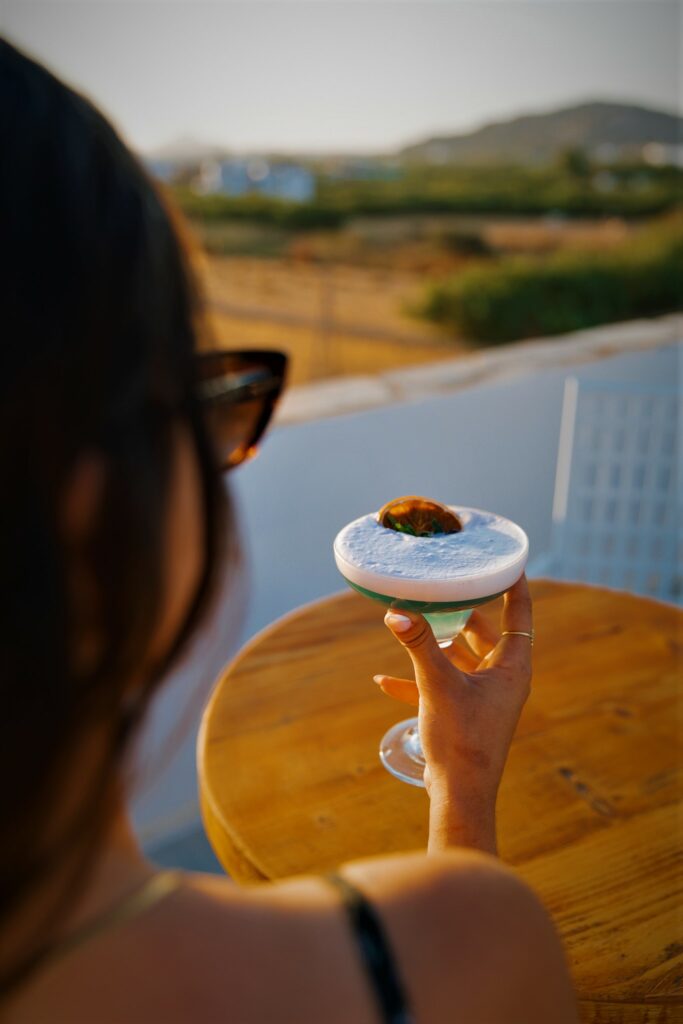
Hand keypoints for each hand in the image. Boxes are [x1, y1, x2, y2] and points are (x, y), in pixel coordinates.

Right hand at [375, 575, 532, 854]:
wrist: (460, 795)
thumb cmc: (462, 740)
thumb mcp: (437, 685)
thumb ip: (418, 645)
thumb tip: (397, 611)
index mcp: (511, 667)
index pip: (518, 614)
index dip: (513, 585)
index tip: (506, 559)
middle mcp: (502, 679)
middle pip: (485, 633)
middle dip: (462, 611)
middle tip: (446, 585)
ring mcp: (484, 698)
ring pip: (462, 658)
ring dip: (437, 644)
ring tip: (413, 622)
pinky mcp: (464, 714)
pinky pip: (442, 687)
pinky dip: (418, 680)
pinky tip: (384, 681)